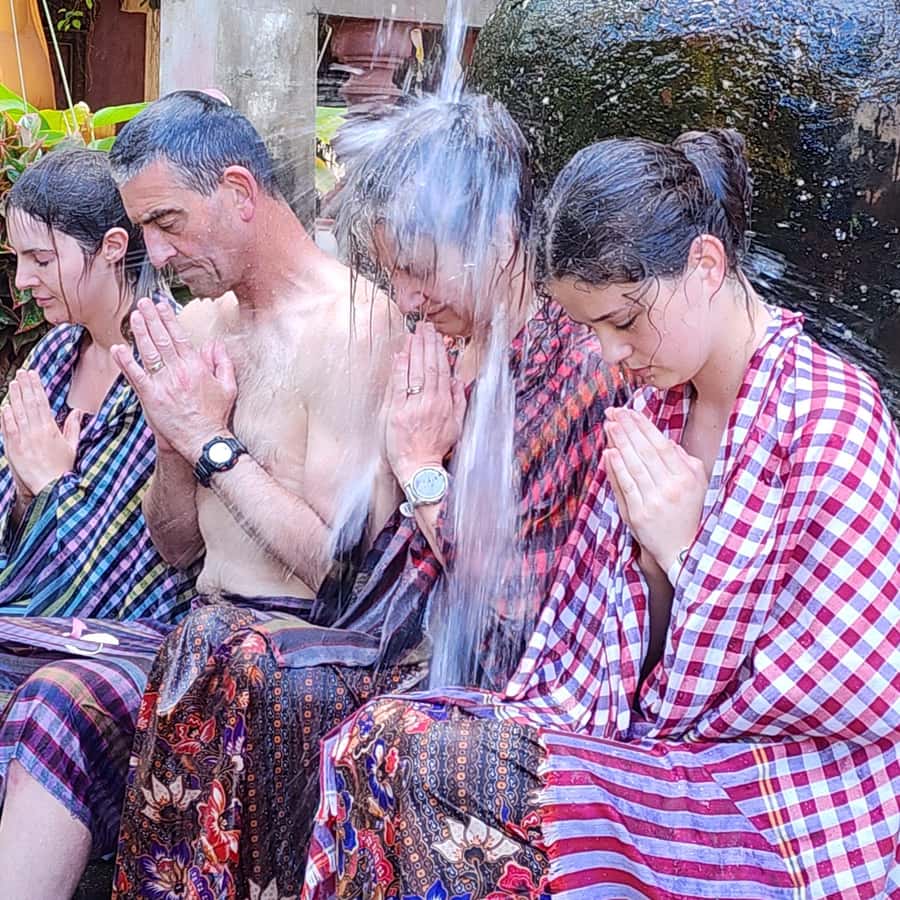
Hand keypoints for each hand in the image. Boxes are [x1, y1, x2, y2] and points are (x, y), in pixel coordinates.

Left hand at [1, 369, 82, 495]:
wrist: (51, 488)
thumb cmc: (62, 470)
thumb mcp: (72, 447)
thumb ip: (73, 428)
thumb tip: (78, 413)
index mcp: (51, 430)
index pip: (41, 402)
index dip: (36, 387)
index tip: (32, 375)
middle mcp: (36, 432)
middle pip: (28, 404)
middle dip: (24, 386)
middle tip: (21, 373)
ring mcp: (23, 439)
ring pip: (17, 413)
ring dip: (14, 397)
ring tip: (13, 384)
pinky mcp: (13, 448)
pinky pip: (8, 428)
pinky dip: (5, 416)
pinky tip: (5, 406)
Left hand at [111, 298, 236, 461]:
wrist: (203, 440)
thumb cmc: (215, 416)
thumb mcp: (228, 387)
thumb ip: (222, 363)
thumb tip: (215, 344)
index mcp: (196, 367)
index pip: (179, 337)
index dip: (168, 319)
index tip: (161, 305)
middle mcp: (178, 371)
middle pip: (162, 339)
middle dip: (151, 318)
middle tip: (143, 303)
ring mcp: (163, 383)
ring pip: (148, 352)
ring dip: (140, 332)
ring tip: (134, 316)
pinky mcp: (150, 396)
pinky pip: (135, 375)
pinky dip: (125, 361)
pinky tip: (118, 348)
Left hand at [385, 323, 465, 484]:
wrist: (420, 468)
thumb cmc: (437, 449)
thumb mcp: (456, 426)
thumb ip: (457, 401)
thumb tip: (457, 380)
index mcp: (445, 404)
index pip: (442, 371)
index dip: (438, 351)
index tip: (436, 336)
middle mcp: (430, 402)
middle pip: (428, 367)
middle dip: (426, 344)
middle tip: (424, 326)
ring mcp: (412, 407)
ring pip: (414, 372)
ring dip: (413, 351)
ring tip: (412, 334)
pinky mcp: (396, 413)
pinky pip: (398, 385)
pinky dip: (399, 369)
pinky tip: (400, 355)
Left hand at [602, 406, 706, 573]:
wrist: (684, 551)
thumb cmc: (690, 513)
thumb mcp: (698, 484)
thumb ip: (683, 461)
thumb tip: (664, 440)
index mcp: (687, 476)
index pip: (661, 444)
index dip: (644, 426)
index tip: (630, 411)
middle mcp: (671, 487)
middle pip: (645, 451)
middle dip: (628, 428)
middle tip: (614, 412)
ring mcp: (654, 501)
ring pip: (633, 466)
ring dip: (620, 442)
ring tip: (609, 425)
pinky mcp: (638, 514)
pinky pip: (625, 486)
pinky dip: (616, 468)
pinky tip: (609, 453)